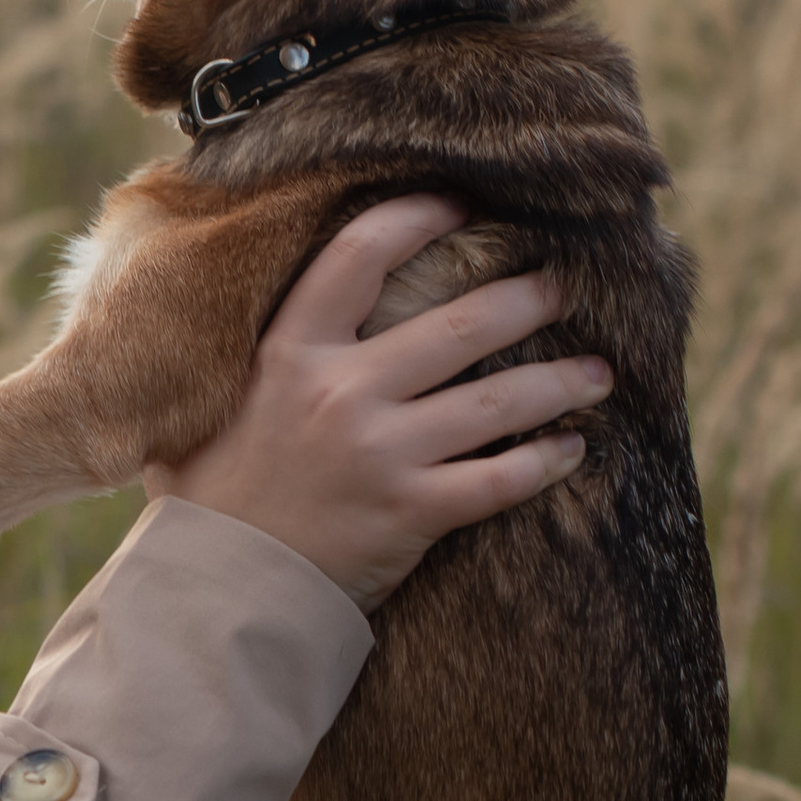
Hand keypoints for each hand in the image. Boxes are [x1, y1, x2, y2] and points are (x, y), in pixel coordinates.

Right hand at [143, 194, 611, 610]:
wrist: (215, 597)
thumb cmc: (205, 503)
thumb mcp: (202, 410)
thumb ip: (235, 358)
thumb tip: (238, 312)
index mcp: (289, 354)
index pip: (363, 254)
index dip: (420, 217)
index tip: (462, 203)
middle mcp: (342, 393)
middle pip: (459, 324)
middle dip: (526, 298)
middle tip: (565, 284)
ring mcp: (381, 454)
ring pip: (496, 402)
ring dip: (558, 381)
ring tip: (598, 370)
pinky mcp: (411, 513)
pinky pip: (498, 481)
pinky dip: (543, 463)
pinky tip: (571, 449)